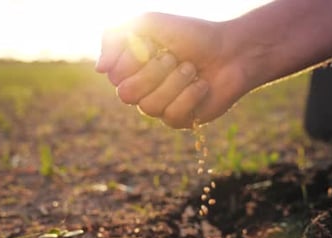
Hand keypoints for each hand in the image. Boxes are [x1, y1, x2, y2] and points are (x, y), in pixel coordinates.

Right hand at [96, 13, 251, 128]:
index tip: (153, 44)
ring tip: (192, 69)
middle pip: (127, 94)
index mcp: (131, 67)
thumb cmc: (192, 36)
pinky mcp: (179, 120)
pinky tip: (202, 85)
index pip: (114, 75)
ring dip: (175, 82)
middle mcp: (142, 89)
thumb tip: (99, 69)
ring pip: (149, 106)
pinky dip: (190, 96)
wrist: (231, 51)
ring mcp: (159, 106)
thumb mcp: (150, 24)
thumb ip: (116, 37)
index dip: (132, 61)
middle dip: (153, 72)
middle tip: (174, 57)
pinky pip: (172, 116)